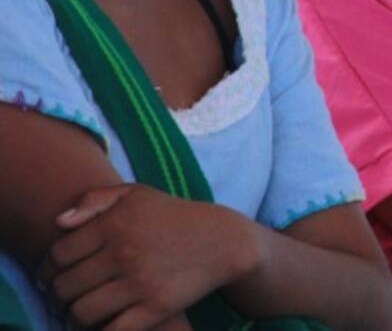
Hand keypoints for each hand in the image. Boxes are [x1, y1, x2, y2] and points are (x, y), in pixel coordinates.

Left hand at [38, 184, 256, 330]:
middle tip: (63, 298)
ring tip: (80, 313)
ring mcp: (139, 282)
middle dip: (58, 296)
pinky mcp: (156, 308)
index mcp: (115, 223)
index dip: (47, 270)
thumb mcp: (139, 194)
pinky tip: (104, 324)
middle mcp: (123, 252)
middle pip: (66, 287)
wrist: (224, 241)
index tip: (50, 277)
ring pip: (82, 313)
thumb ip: (96, 199)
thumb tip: (59, 222)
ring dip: (74, 317)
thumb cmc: (174, 216)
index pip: (58, 255)